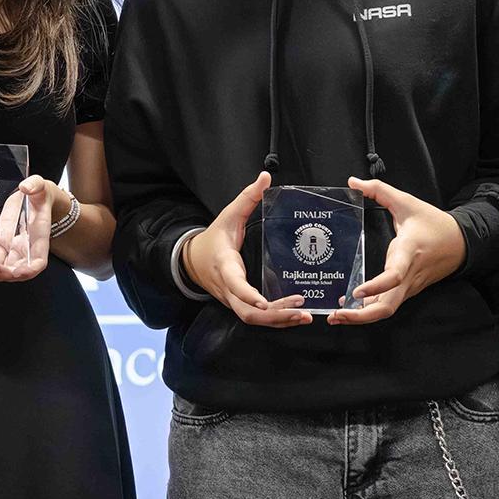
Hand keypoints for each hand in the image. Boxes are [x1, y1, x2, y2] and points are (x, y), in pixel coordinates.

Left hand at [0, 175, 52, 281]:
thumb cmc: (40, 193)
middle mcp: (28, 248)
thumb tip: (26, 187)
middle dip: (6, 274)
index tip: (19, 273)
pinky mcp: (3, 244)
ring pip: (7, 269)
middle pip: (20, 271)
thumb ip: (35, 184)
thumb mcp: (40, 184)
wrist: (34, 197)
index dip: (30, 270)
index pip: (38, 261)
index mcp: (40, 237)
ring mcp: (15, 248)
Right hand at [181, 171, 307, 326]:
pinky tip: (297, 316)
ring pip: (253, 319)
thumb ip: (248, 198)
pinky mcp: (240, 305)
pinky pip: (257, 318)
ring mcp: (233, 300)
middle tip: (300, 310)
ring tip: (304, 316)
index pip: (234, 285)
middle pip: (248, 313)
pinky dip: (277, 320)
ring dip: (279, 321)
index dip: (248, 295)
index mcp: (224, 266)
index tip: (264, 301)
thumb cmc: (214, 239)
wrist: (193, 261)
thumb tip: (265, 177)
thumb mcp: (229, 216)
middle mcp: (228, 288)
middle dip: (274, 315)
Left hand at [330, 176, 465, 324]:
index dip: (376, 287)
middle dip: (361, 316)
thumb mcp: (407, 202)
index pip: (394, 276)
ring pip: (387, 310)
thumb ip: (379, 190)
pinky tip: (351, 308)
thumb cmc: (434, 223)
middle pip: (387, 306)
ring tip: (337, 316)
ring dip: (362, 317)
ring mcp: (409, 286)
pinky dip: (370, 311)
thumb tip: (353, 182)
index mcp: (408, 252)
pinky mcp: (408, 291)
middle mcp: (408, 275)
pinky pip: (389, 305)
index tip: (357, 291)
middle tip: (336, 315)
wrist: (461, 243)